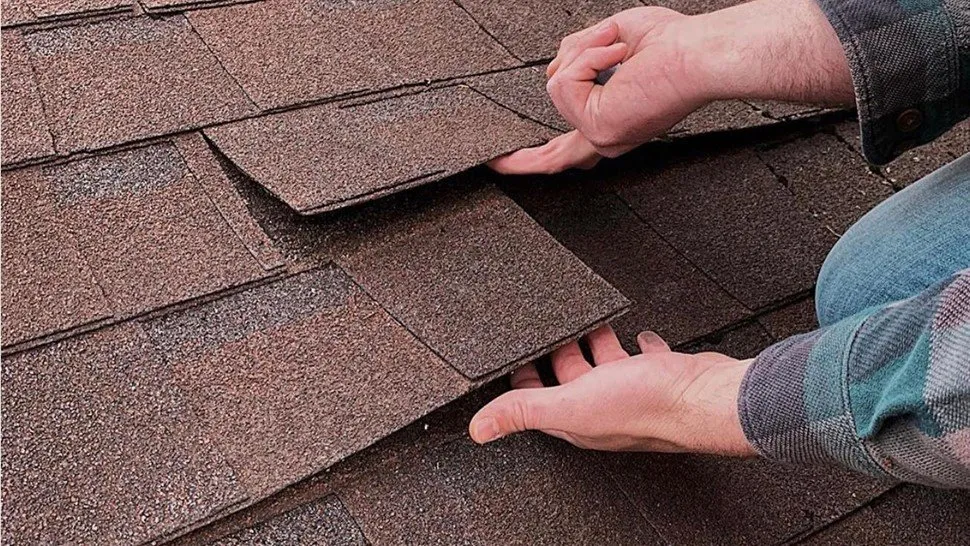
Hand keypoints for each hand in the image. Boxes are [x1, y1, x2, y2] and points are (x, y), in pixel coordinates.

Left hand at [468, 325, 755, 455]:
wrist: (706, 396)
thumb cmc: (648, 404)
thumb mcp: (570, 402)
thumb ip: (524, 410)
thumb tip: (479, 429)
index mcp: (578, 419)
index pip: (537, 399)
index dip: (522, 376)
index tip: (513, 355)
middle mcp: (603, 408)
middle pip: (570, 378)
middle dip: (558, 353)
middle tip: (549, 328)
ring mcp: (634, 392)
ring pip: (605, 365)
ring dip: (595, 344)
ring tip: (588, 323)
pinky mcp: (660, 377)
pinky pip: (643, 359)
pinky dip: (638, 346)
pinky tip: (639, 335)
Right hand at [489, 0, 851, 174]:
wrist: (701, 54)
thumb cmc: (677, 44)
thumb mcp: (615, 39)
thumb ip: (579, 57)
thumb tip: (555, 69)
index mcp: (620, 119)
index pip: (578, 145)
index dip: (546, 154)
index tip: (525, 162)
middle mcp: (611, 135)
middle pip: (559, 156)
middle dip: (526, 161)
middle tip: (500, 165)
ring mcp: (602, 135)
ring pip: (556, 87)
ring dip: (585, 53)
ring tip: (619, 50)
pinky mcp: (596, 126)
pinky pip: (563, 82)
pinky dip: (587, 57)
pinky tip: (616, 57)